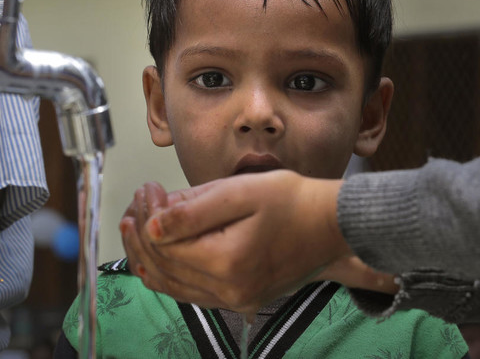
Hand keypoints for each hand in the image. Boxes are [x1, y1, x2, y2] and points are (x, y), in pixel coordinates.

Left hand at [121, 170, 356, 313]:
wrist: (333, 224)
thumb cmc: (294, 201)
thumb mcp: (242, 192)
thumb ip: (194, 210)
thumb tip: (151, 225)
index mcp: (228, 262)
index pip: (165, 244)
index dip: (147, 215)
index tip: (148, 188)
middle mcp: (230, 291)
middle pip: (164, 267)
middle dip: (141, 234)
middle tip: (138, 203)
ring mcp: (237, 300)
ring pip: (173, 285)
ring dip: (149, 256)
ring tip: (136, 227)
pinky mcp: (242, 299)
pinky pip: (192, 293)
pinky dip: (170, 274)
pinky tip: (159, 256)